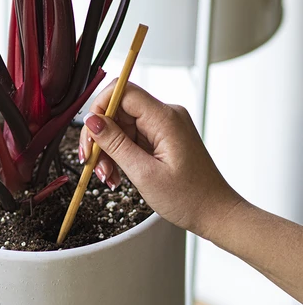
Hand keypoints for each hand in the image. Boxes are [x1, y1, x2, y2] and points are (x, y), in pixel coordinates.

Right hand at [79, 81, 241, 237]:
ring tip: (108, 176)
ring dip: (108, 150)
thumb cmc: (189, 198)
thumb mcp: (144, 173)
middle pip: (118, 109)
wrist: (214, 212)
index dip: (100, 108)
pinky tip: (117, 174)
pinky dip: (119, 154)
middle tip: (92, 163)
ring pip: (121, 125)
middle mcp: (165, 116)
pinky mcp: (161, 136)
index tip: (90, 134)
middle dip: (100, 136)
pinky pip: (131, 136)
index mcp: (165, 119)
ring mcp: (164, 126)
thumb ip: (115, 143)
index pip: (123, 91)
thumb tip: (92, 120)